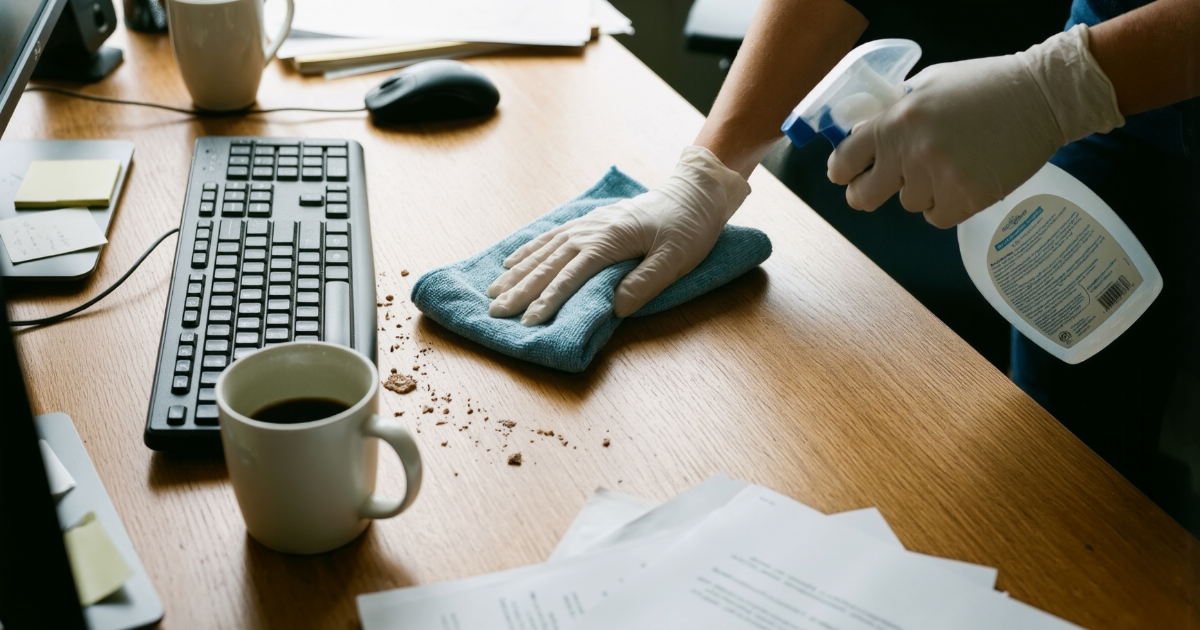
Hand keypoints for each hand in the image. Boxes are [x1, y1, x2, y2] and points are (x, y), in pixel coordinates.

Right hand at [487, 146, 750, 325]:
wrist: (693, 194)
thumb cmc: (688, 229)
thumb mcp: (676, 259)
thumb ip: (645, 282)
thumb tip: (615, 308)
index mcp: (610, 240)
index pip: (572, 275)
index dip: (549, 299)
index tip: (530, 321)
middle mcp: (591, 230)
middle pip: (549, 263)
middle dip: (521, 289)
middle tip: (496, 311)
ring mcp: (587, 223)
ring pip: (544, 250)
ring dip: (518, 272)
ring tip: (494, 291)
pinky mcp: (589, 222)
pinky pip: (551, 236)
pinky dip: (529, 250)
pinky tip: (512, 261)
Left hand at [826, 24, 1123, 227]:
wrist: (1042, 98)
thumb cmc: (985, 86)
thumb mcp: (929, 85)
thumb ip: (894, 112)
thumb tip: (863, 133)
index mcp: (896, 122)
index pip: (845, 160)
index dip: (843, 170)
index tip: (847, 173)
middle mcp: (911, 154)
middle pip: (862, 197)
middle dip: (866, 192)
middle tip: (882, 185)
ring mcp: (938, 179)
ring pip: (908, 203)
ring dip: (922, 189)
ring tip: (950, 162)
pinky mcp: (967, 200)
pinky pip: (937, 216)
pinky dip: (946, 205)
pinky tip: (964, 180)